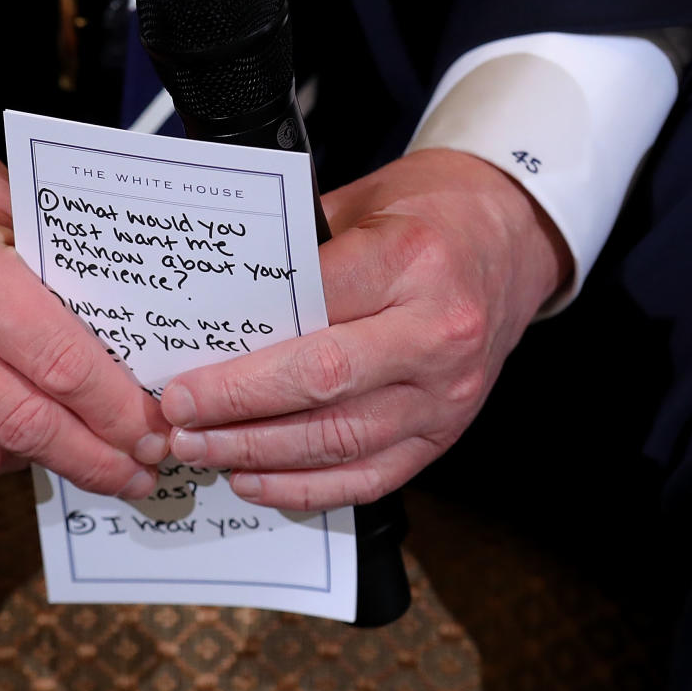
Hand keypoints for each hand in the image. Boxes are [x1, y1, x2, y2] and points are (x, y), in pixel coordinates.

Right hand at [0, 65, 168, 496]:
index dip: (116, 412)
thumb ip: (72, 288)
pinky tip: (8, 433)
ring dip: (35, 461)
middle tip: (136, 472)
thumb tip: (141, 369)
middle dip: (92, 459)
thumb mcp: (22, 212)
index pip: (60, 366)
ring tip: (75, 447)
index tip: (153, 435)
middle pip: (22, 425)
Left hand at [160, 148, 570, 509]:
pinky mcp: (445, 434)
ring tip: (201, 451)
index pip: (312, 310)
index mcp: (413, 260)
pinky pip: (370, 477)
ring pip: (341, 439)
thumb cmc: (427, 215)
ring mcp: (448, 394)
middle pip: (323, 382)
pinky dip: (306, 487)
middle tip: (179, 419)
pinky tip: (254, 480)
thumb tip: (212, 311)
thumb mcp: (360, 203)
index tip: (184, 373)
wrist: (512, 240)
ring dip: (259, 453)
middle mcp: (438, 333)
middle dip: (238, 407)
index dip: (242, 353)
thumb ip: (296, 255)